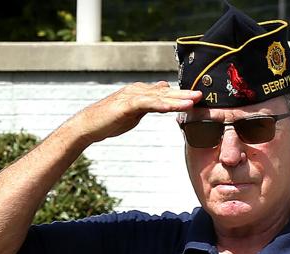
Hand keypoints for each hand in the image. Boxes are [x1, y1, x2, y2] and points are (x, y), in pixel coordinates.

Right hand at [70, 81, 201, 144]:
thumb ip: (148, 104)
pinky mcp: (126, 105)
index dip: (181, 95)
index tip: (198, 99)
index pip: (164, 93)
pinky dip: (162, 105)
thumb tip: (162, 93)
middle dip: (184, 94)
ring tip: (194, 100)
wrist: (87, 126)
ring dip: (177, 98)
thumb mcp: (132, 112)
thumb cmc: (108, 121)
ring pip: (159, 96)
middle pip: (165, 92)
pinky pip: (147, 104)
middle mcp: (137, 90)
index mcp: (140, 92)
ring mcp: (131, 96)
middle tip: (203, 95)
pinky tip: (173, 107)